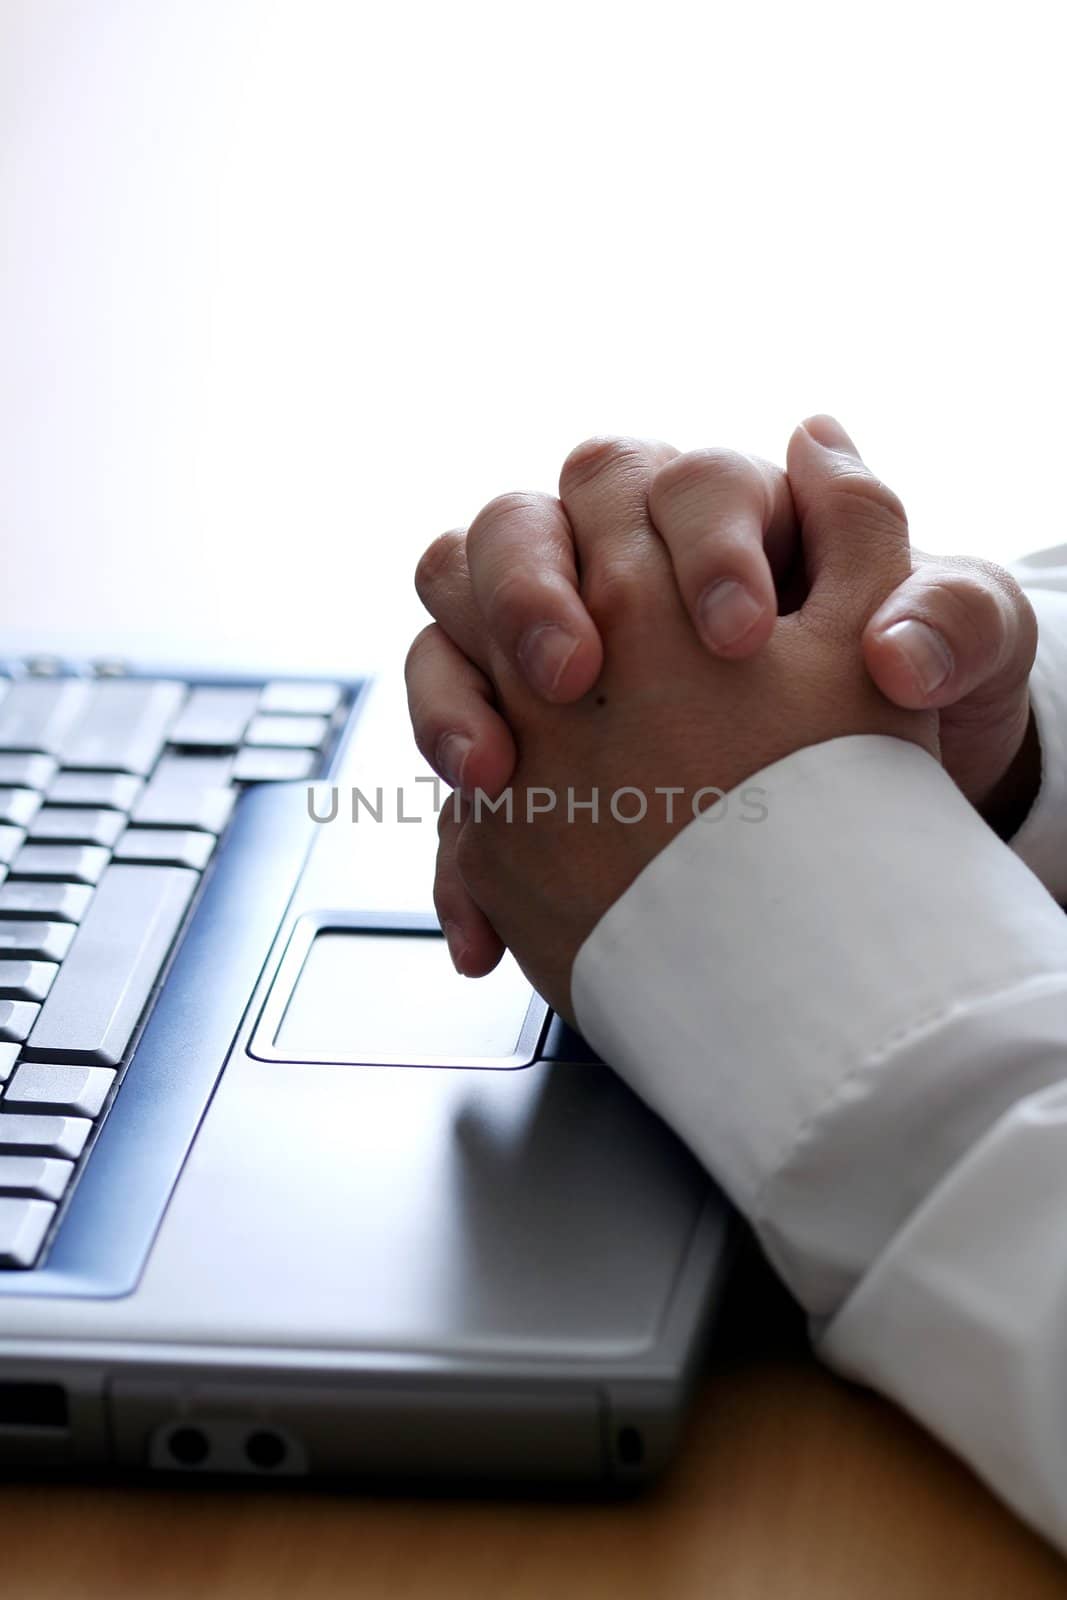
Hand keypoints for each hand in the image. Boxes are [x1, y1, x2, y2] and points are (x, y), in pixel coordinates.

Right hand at [409, 415, 1036, 827]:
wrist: (868, 828)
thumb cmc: (917, 710)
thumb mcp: (967, 654)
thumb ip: (951, 615)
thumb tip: (893, 632)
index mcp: (722, 526)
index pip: (675, 482)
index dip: (700, 541)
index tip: (739, 634)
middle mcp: (619, 578)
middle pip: (516, 528)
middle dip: (528, 590)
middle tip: (574, 675)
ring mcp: (551, 668)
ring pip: (448, 633)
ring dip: (448, 697)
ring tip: (488, 777)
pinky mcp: (523, 762)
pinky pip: (452, 784)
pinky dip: (456, 848)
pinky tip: (486, 922)